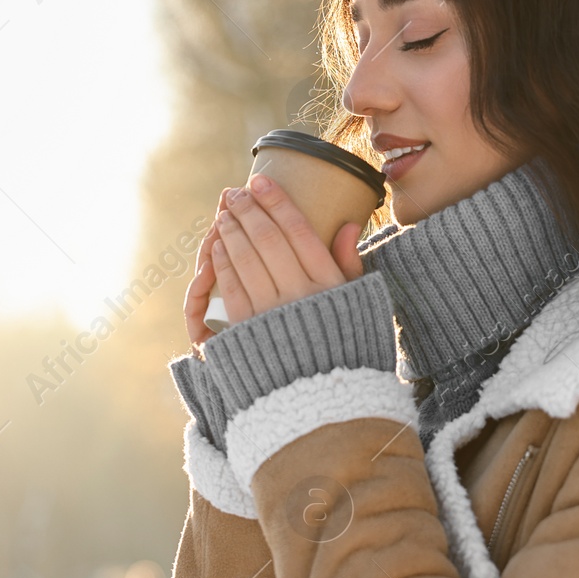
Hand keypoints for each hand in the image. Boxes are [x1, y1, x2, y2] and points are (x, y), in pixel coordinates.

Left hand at [184, 175, 364, 345]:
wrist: (324, 396)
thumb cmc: (345, 342)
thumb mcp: (359, 301)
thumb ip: (350, 263)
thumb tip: (347, 225)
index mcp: (329, 282)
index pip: (298, 230)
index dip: (276, 202)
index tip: (260, 181)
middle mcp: (301, 293)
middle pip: (268, 239)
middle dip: (248, 210)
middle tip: (235, 193)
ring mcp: (273, 312)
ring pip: (246, 259)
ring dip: (232, 231)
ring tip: (225, 214)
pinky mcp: (249, 330)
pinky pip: (232, 287)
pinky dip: (223, 262)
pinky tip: (219, 246)